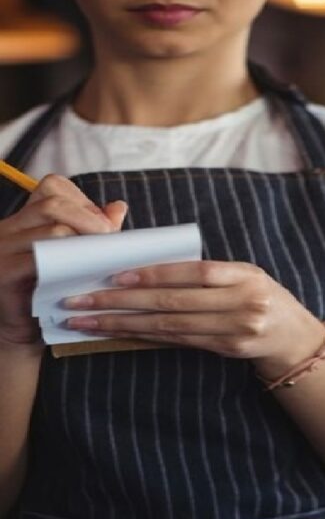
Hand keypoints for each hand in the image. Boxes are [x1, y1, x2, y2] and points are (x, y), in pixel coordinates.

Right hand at [0, 174, 126, 347]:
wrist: (24, 331)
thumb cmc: (53, 291)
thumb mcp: (76, 256)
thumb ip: (95, 230)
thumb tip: (118, 207)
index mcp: (24, 219)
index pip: (53, 187)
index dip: (84, 201)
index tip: (103, 226)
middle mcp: (7, 228)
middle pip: (53, 203)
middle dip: (90, 220)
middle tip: (110, 240)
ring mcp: (1, 249)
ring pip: (51, 229)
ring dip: (85, 242)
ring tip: (101, 258)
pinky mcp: (3, 272)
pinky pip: (40, 258)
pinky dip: (68, 262)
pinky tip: (84, 273)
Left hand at [64, 260, 324, 376]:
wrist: (293, 334)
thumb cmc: (261, 296)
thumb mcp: (244, 274)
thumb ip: (207, 273)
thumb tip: (149, 268)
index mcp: (246, 275)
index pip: (194, 273)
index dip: (155, 274)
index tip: (115, 275)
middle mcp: (243, 303)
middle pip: (174, 303)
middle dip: (123, 301)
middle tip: (82, 300)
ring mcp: (236, 331)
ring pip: (170, 327)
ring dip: (124, 324)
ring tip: (88, 321)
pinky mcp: (227, 350)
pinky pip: (179, 342)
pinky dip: (146, 336)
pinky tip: (120, 332)